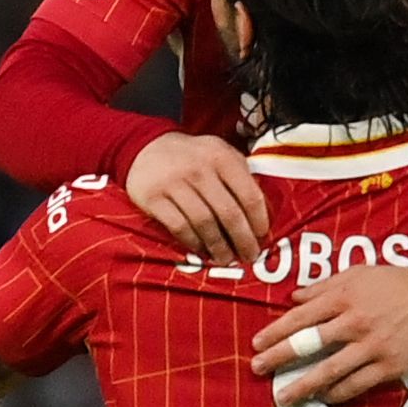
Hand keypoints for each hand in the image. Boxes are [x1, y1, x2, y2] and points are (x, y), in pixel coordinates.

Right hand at [126, 133, 268, 265]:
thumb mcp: (220, 153)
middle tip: (249, 256)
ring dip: (219, 246)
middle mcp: (200, 169)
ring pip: (205, 223)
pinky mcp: (154, 198)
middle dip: (242, 240)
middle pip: (228, 213)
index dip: (258, 220)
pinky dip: (194, 242)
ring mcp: (175, 183)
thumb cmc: (193, 157)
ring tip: (226, 258)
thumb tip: (262, 212)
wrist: (146, 148)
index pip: (249, 194)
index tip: (261, 236)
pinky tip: (202, 250)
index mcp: (222, 157)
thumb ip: (240, 175)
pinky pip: (180, 227)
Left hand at [250, 264, 407, 406]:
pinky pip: (357, 385)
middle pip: (309, 345)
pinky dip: (336, 393)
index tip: (257, 344)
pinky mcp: (388, 366)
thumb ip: (324, 285)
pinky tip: (322, 397)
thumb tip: (294, 297)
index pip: (300, 317)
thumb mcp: (357, 273)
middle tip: (258, 369)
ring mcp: (371, 347)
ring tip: (284, 396)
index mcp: (344, 298)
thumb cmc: (395, 282)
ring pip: (330, 371)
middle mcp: (354, 323)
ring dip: (303, 385)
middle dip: (279, 358)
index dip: (275, 332)